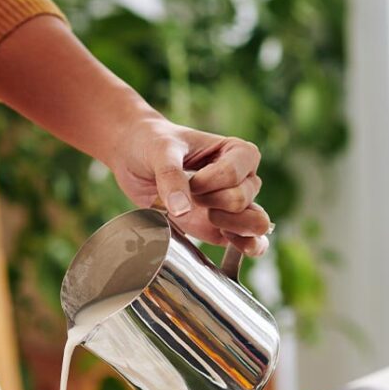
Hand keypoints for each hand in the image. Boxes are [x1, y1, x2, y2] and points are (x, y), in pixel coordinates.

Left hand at [110, 113, 271, 255]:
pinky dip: (244, 246)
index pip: (234, 175)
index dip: (207, 182)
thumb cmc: (153, 143)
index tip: (189, 178)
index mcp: (238, 152)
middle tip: (190, 194)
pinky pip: (248, 242)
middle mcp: (243, 178)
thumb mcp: (160, 151)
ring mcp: (233, 205)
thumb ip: (171, 176)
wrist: (134, 156)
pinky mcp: (221, 227)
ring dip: (226, 224)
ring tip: (203, 213)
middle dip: (210, 202)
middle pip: (242, 201)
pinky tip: (232, 243)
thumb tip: (182, 210)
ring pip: (254, 223)